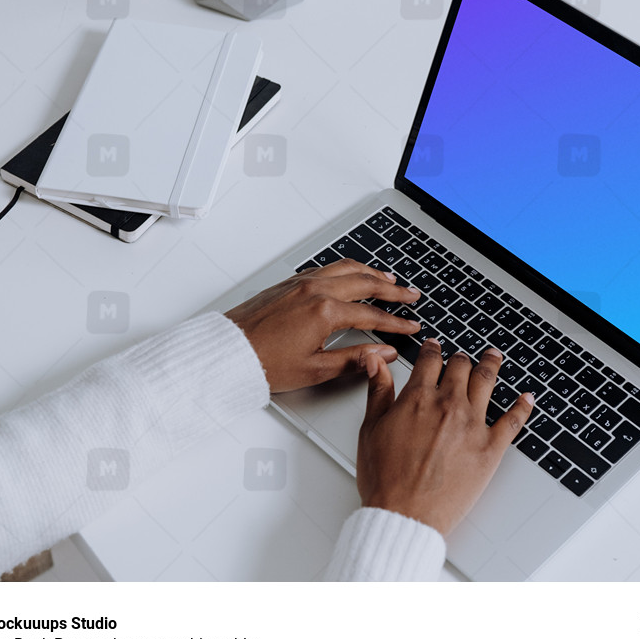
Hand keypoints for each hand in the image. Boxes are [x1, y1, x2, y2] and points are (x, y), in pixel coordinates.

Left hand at [225, 259, 420, 392]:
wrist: (228, 351)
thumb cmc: (263, 362)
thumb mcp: (315, 370)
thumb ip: (354, 359)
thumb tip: (383, 354)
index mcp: (325, 312)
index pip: (372, 314)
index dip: (396, 323)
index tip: (411, 327)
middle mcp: (315, 290)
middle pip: (365, 283)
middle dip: (392, 290)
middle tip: (411, 296)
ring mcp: (301, 283)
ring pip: (347, 268)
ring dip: (372, 273)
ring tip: (389, 279)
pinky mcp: (290, 282)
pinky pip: (327, 268)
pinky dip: (347, 269)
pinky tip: (352, 274)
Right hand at [356, 340, 533, 535]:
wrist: (405, 515)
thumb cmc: (386, 480)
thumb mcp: (371, 428)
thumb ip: (378, 391)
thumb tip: (375, 361)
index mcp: (418, 398)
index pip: (430, 361)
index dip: (433, 350)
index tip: (434, 347)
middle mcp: (448, 405)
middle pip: (461, 367)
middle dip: (461, 359)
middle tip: (463, 357)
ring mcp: (472, 425)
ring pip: (487, 383)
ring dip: (492, 365)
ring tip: (494, 357)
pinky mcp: (491, 448)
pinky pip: (513, 420)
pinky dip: (523, 406)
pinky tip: (527, 398)